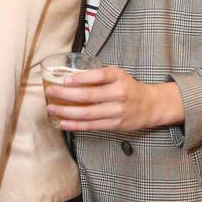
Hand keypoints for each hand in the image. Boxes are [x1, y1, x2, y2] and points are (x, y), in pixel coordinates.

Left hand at [46, 66, 183, 132]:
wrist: (150, 106)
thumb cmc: (128, 88)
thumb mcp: (117, 75)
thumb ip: (98, 76)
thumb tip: (69, 77)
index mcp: (118, 78)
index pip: (99, 76)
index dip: (81, 78)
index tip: (65, 80)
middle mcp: (119, 94)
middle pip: (88, 96)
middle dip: (66, 95)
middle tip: (50, 92)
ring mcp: (117, 111)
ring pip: (87, 113)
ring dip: (66, 112)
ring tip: (51, 109)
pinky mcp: (115, 125)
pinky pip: (91, 126)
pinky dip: (75, 125)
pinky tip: (63, 123)